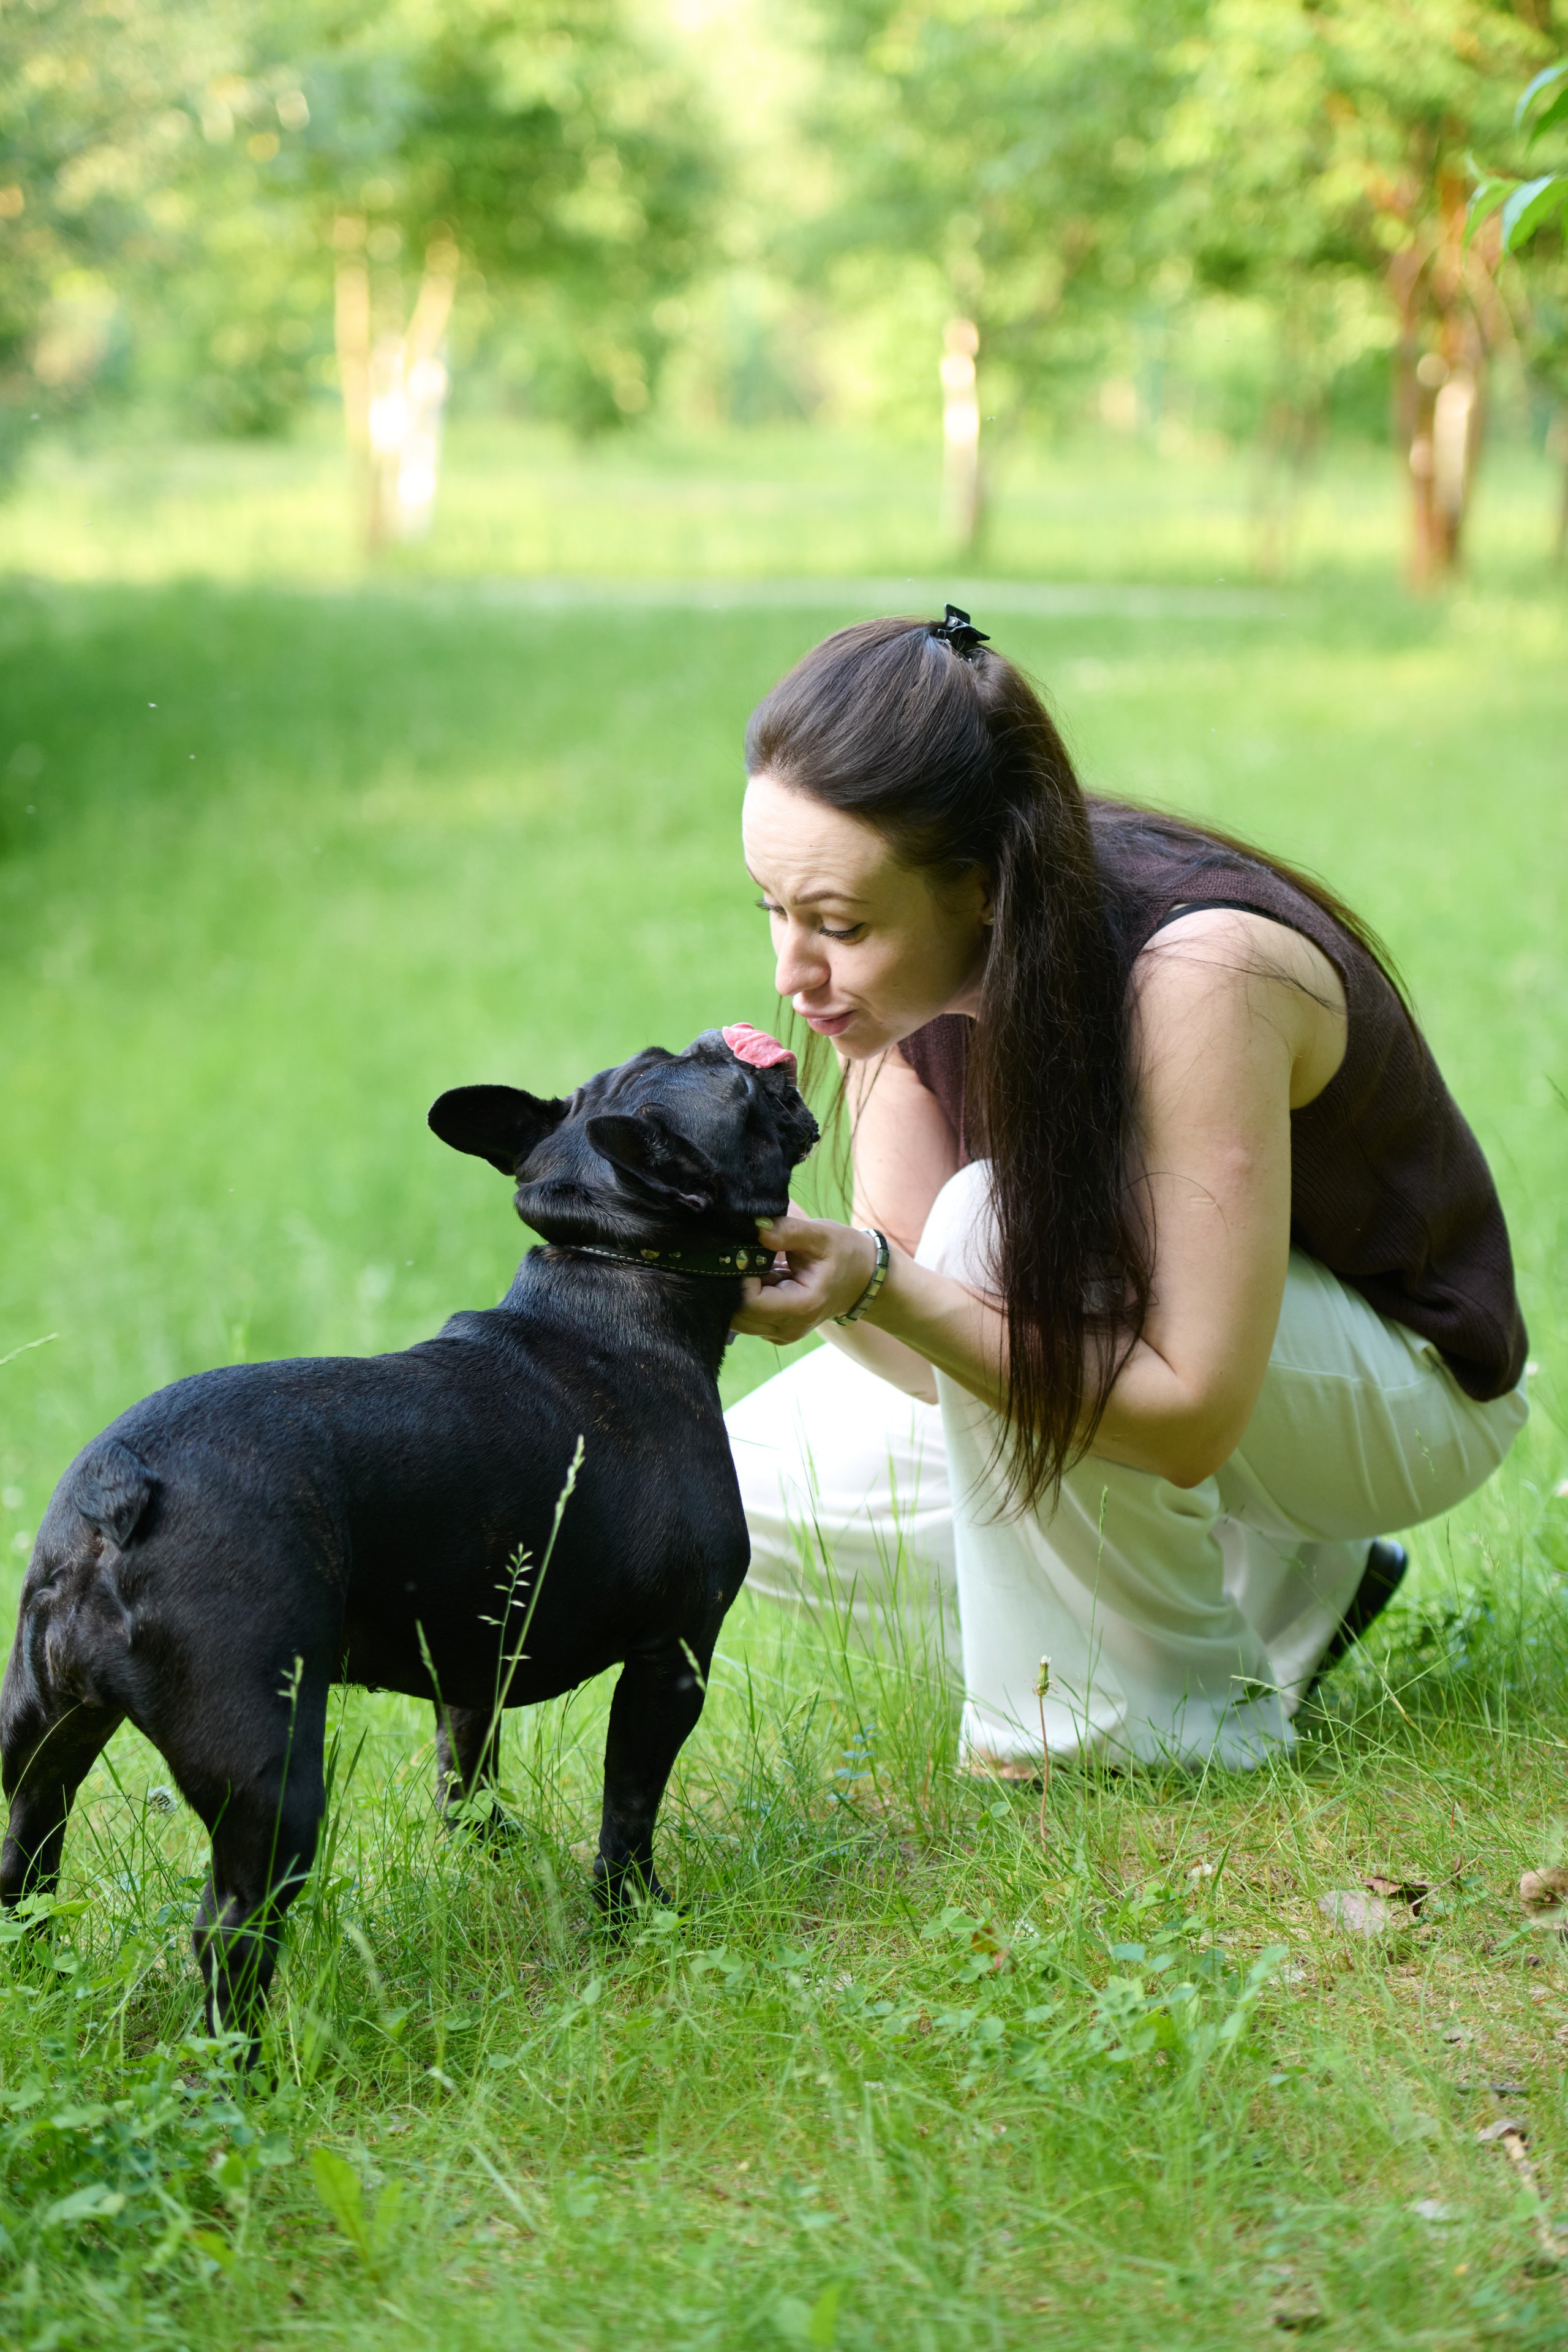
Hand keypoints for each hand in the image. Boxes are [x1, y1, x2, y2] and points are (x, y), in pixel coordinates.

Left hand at [730, 1214, 879, 1341]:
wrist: (862, 1278)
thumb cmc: (843, 1254)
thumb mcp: (820, 1236)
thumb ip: (788, 1231)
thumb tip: (756, 1227)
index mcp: (802, 1307)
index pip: (749, 1302)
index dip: (739, 1277)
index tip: (745, 1252)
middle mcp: (789, 1329)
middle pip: (738, 1314)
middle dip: (733, 1284)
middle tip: (745, 1255)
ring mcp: (781, 1335)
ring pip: (738, 1318)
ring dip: (738, 1291)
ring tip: (757, 1266)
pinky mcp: (775, 1332)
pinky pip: (747, 1317)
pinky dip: (746, 1297)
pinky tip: (762, 1278)